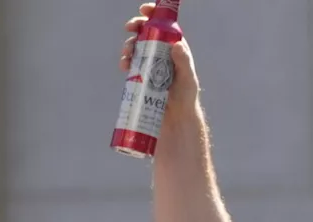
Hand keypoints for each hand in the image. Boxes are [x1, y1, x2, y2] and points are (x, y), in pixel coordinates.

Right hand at [119, 4, 200, 129]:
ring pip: (136, 48)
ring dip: (128, 45)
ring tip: (127, 53)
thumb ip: (183, 62)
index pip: (164, 26)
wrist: (176, 120)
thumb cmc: (186, 97)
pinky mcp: (140, 78)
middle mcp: (161, 54)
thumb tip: (177, 45)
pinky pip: (131, 65)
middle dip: (136, 27)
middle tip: (130, 27)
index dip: (153, 15)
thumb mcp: (187, 78)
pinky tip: (124, 65)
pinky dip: (125, 62)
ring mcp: (149, 65)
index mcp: (174, 48)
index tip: (144, 10)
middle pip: (146, 33)